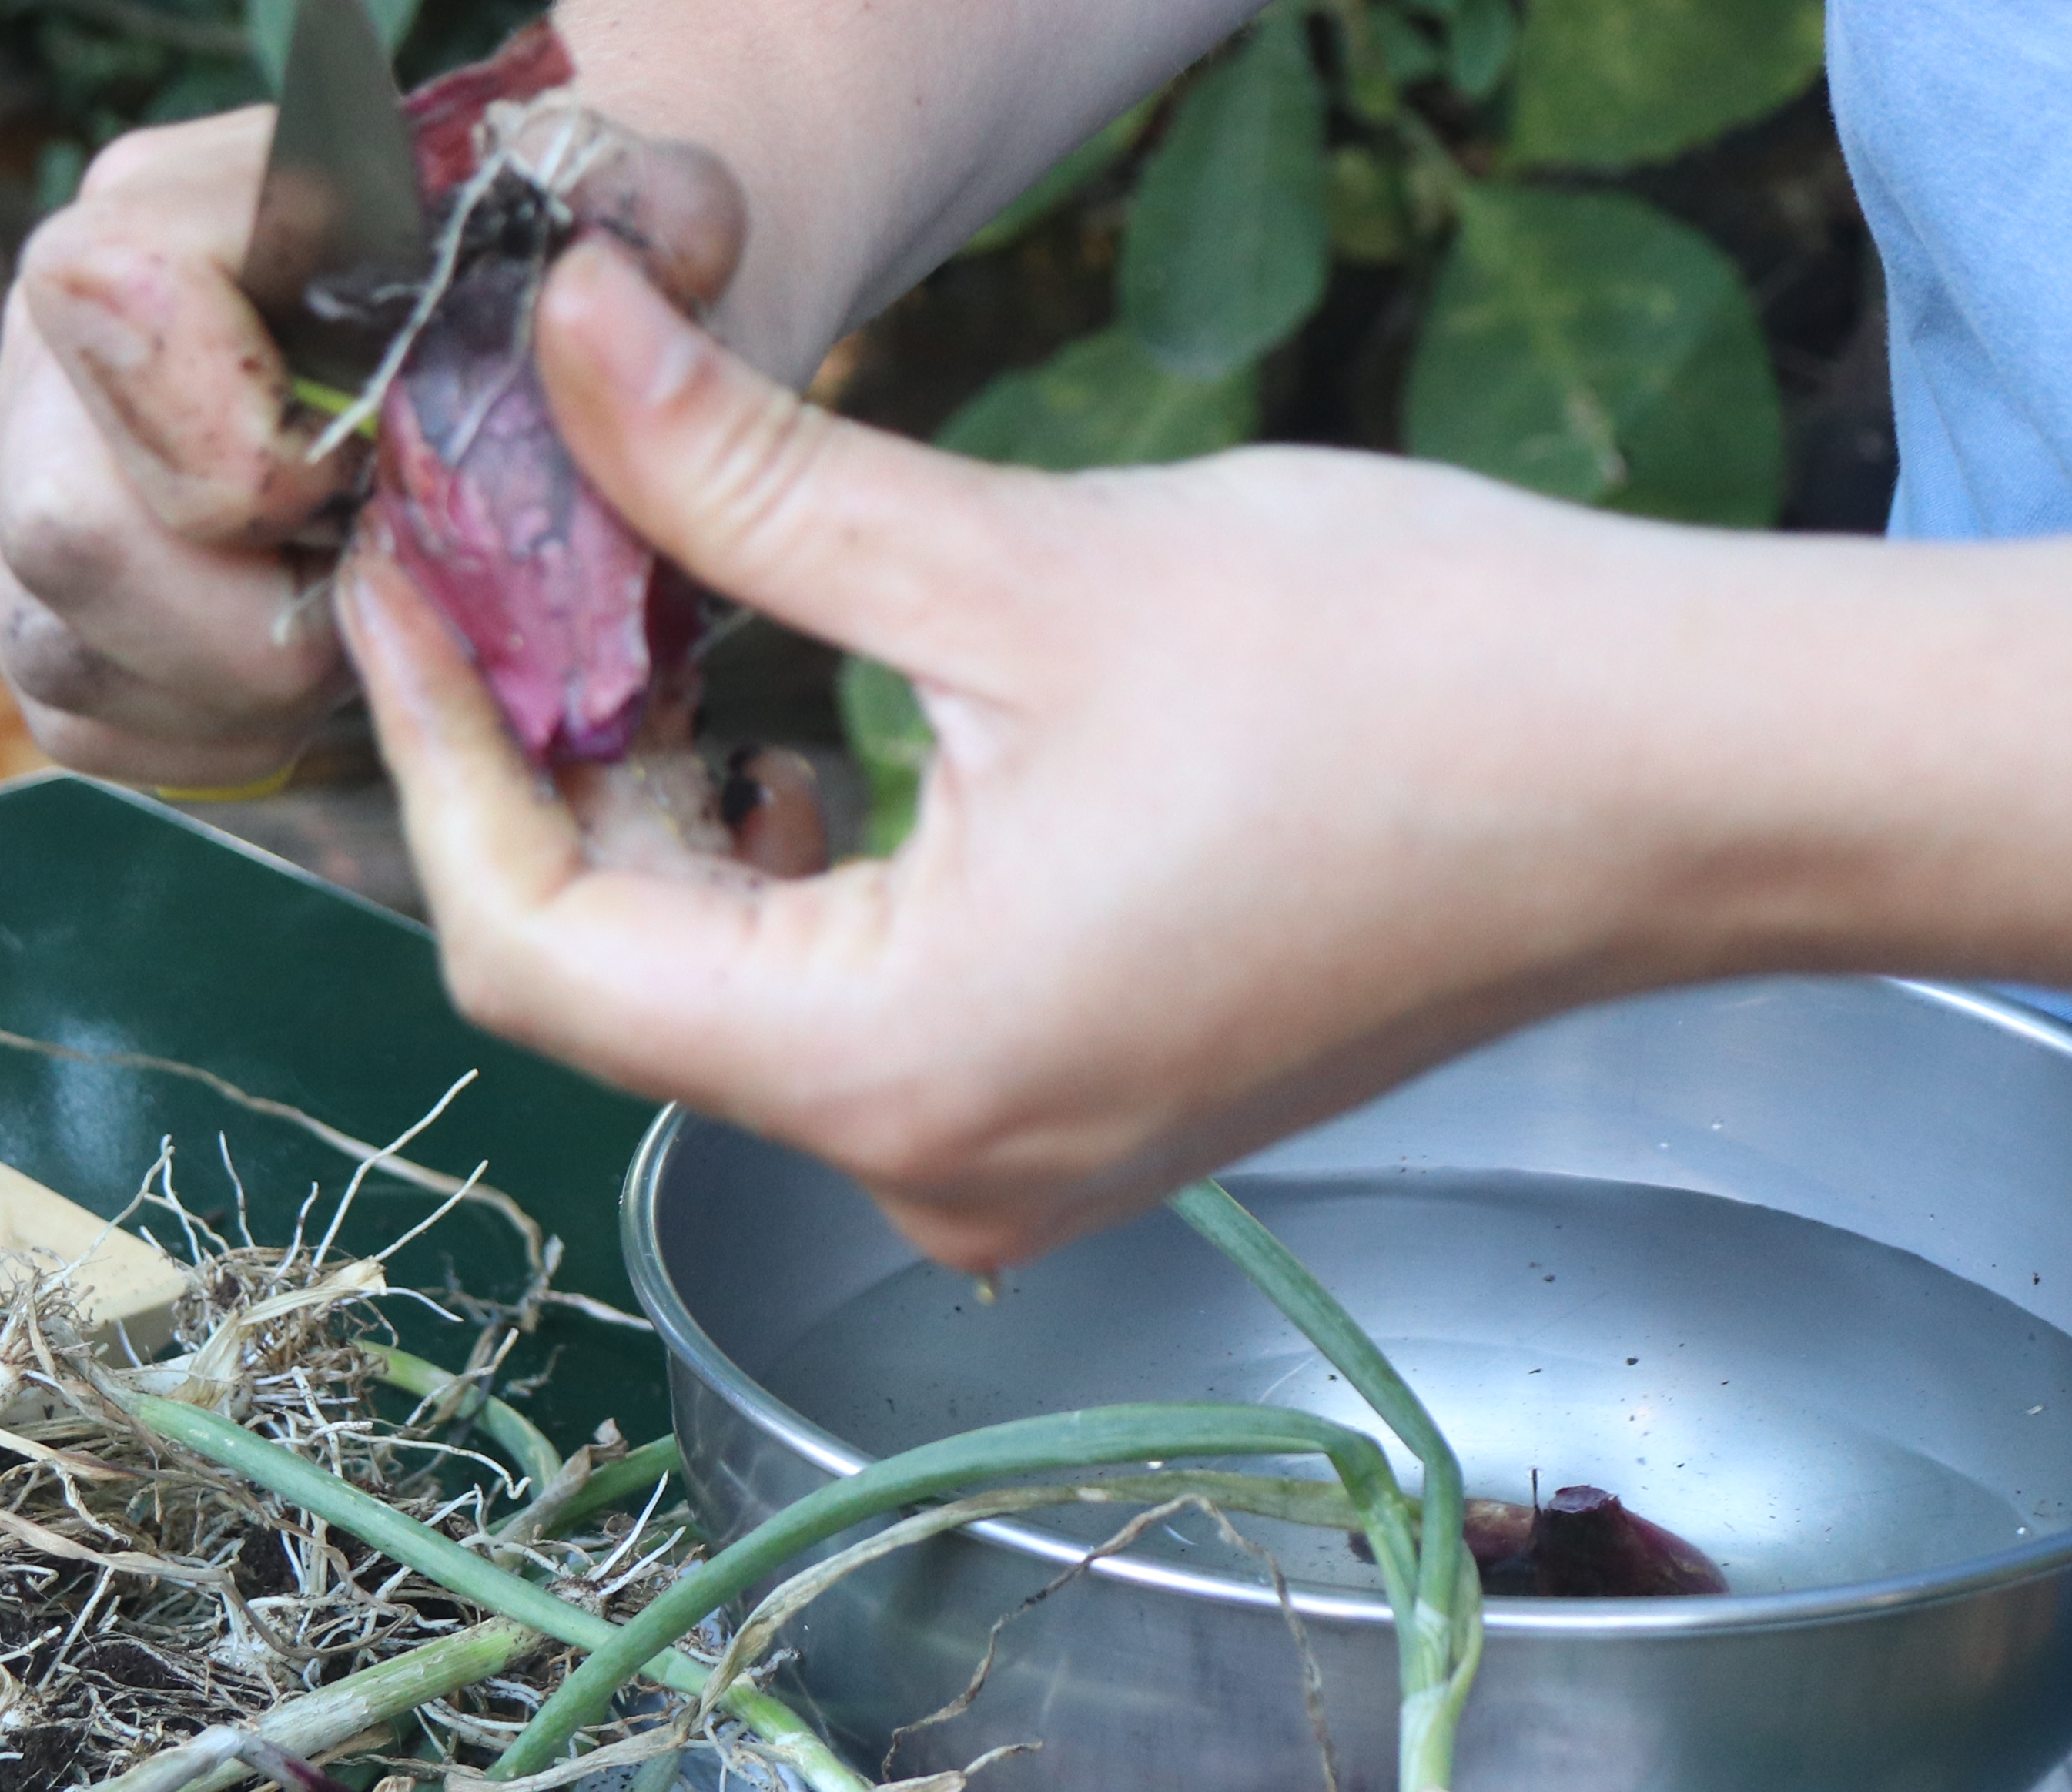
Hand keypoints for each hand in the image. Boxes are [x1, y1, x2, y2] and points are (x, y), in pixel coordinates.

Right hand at [0, 106, 755, 795]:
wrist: (519, 348)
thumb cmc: (560, 292)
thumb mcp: (630, 238)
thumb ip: (657, 227)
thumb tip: (655, 267)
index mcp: (175, 207)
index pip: (125, 307)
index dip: (254, 443)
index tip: (372, 488)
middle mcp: (61, 346)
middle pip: (79, 529)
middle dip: (261, 622)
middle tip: (394, 604)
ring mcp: (32, 479)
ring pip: (72, 651)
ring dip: (252, 693)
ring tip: (369, 642)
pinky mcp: (50, 616)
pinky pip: (93, 727)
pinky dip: (227, 740)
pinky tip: (320, 685)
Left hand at [343, 243, 1746, 1269]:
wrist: (1673, 787)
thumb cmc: (1408, 681)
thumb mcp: (1021, 562)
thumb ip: (745, 482)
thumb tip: (559, 343)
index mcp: (895, 1065)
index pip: (533, 945)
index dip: (432, 748)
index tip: (398, 568)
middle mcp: (931, 1167)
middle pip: (617, 984)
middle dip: (544, 761)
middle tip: (506, 549)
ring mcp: (1010, 1163)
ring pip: (730, 995)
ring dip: (665, 811)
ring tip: (649, 607)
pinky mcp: (1077, 1117)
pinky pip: (853, 1011)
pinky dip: (792, 872)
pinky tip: (797, 728)